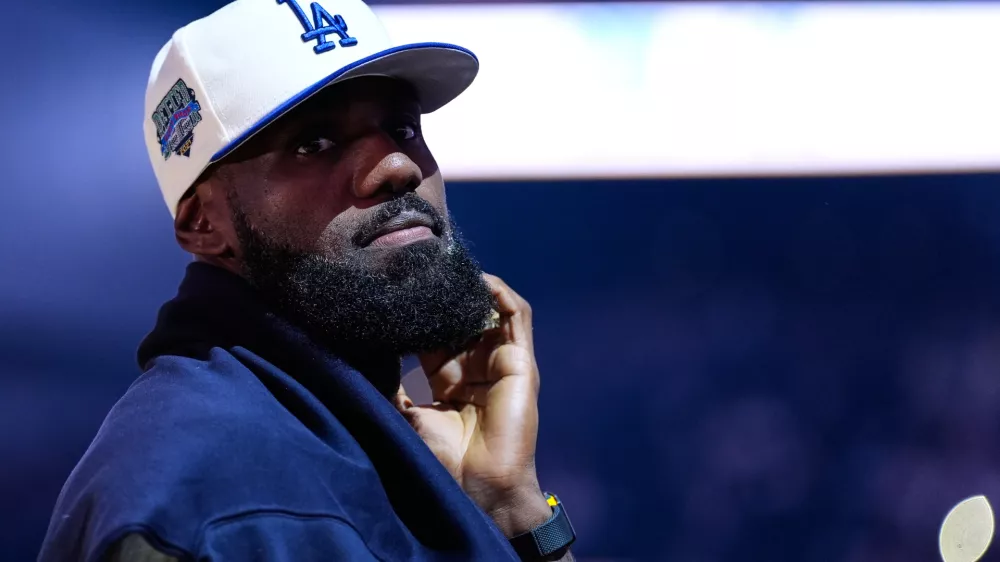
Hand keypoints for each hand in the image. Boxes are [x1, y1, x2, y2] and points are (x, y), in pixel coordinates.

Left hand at [394, 274, 551, 536]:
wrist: (481, 487)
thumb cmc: (444, 460)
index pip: (435, 336)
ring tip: (450, 269)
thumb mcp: (407, 416)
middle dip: (444, 297)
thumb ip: (392, 387)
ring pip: (490, 311)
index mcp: (449, 380)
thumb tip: (365, 358)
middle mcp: (475, 367)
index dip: (419, 316)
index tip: (396, 293)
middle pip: (462, 319)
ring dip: (473, 289)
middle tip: (419, 271)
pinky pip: (518, 316)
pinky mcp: (521, 361)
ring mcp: (501, 362)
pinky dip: (501, 294)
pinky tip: (478, 279)